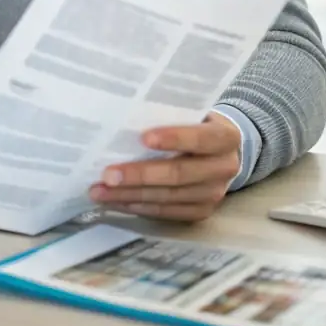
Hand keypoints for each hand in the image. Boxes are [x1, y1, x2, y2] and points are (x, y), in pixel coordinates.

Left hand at [90, 112, 241, 221]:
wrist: (223, 150)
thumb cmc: (197, 124)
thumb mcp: (193, 113)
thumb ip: (170, 115)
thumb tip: (124, 118)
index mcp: (225, 138)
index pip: (200, 139)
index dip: (173, 139)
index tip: (143, 138)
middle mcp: (224, 168)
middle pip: (179, 174)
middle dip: (140, 175)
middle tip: (108, 175)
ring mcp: (214, 194)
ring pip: (168, 197)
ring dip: (130, 195)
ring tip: (100, 191)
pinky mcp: (202, 211)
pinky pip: (166, 213)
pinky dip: (138, 207)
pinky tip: (116, 202)